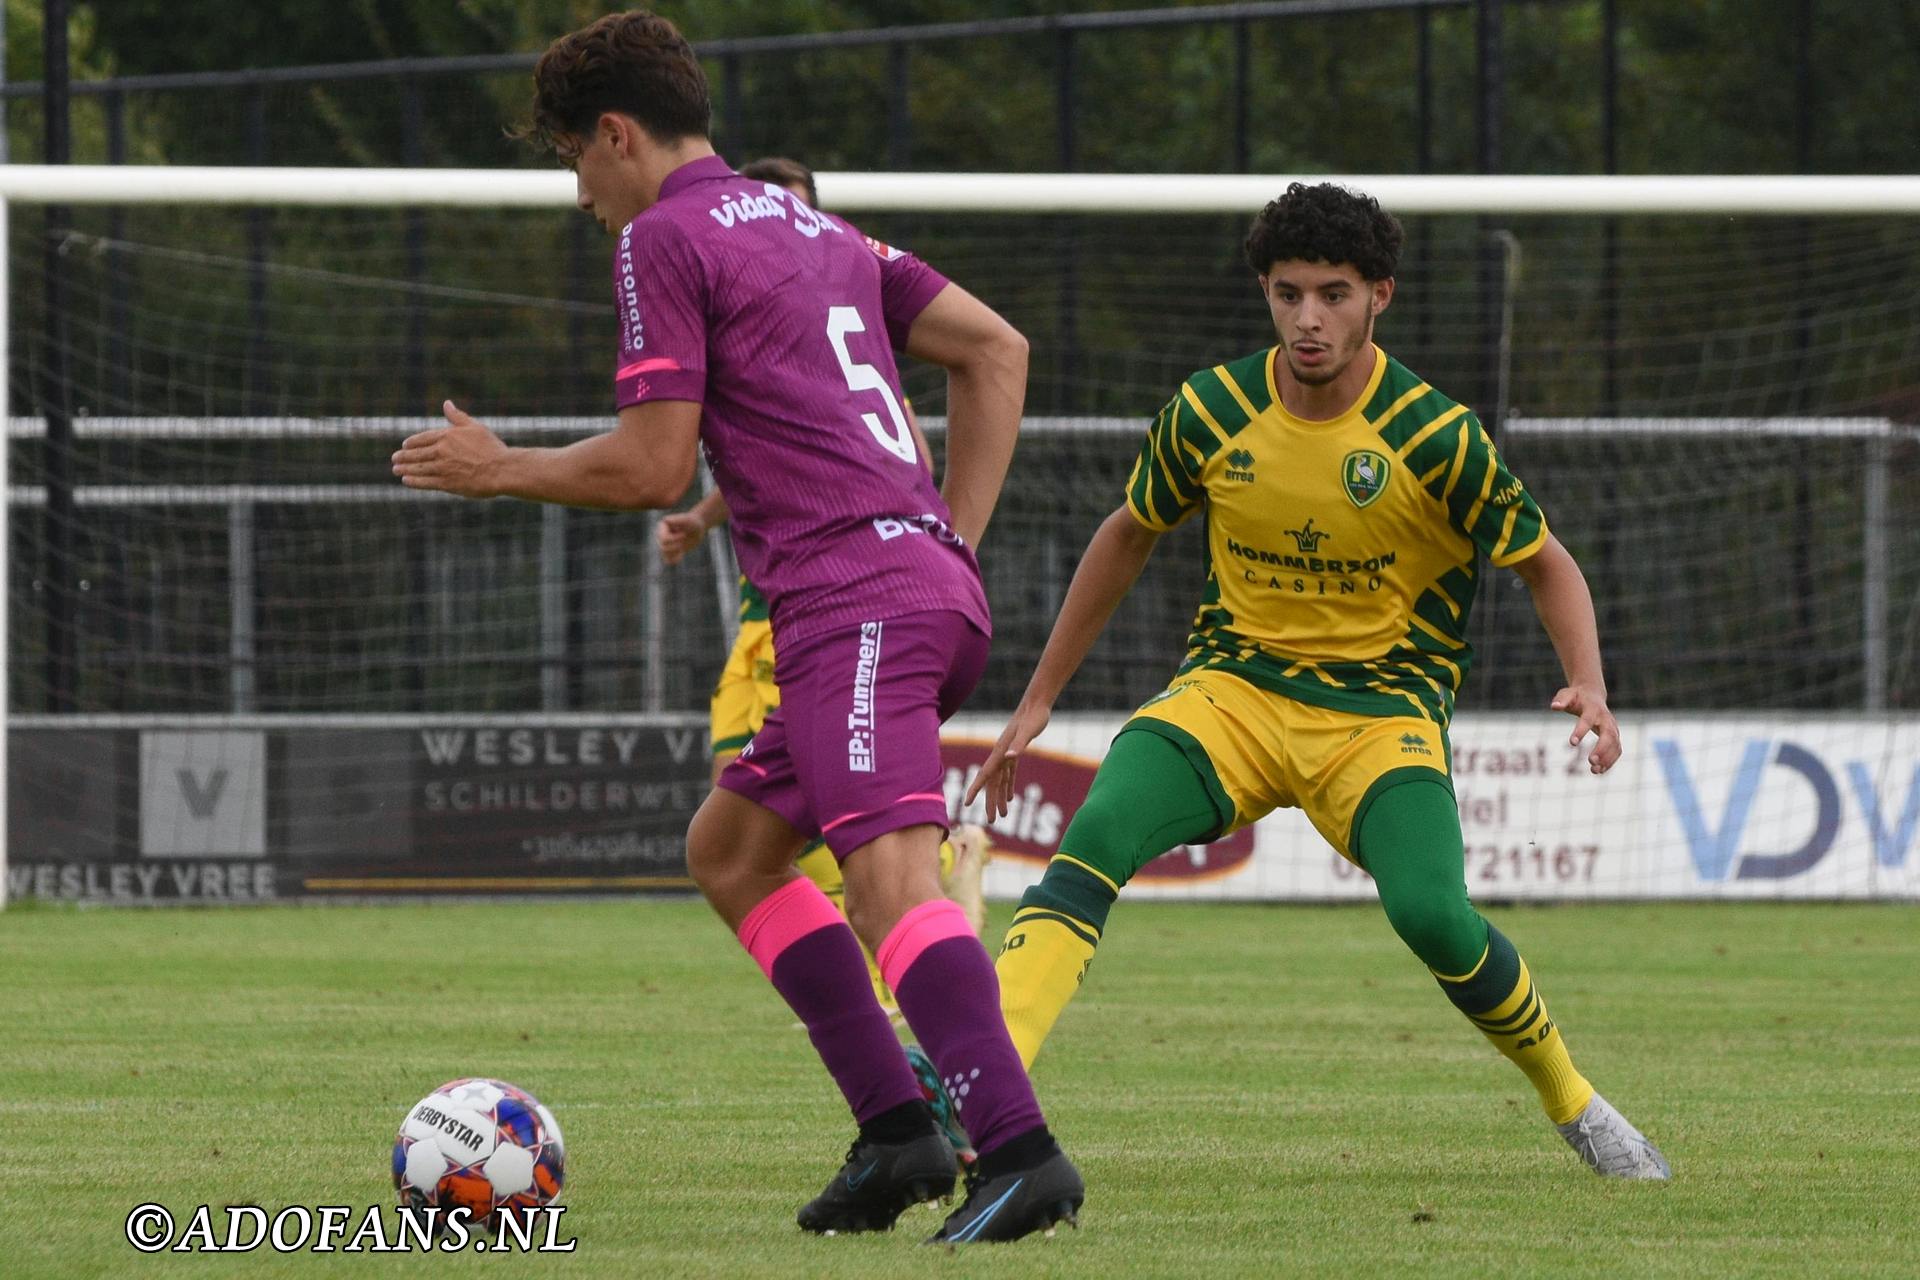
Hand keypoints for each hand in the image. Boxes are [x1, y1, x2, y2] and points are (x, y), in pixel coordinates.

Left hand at [391, 400, 509, 496]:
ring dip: (405, 469)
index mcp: (447, 435)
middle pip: (417, 453)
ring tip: (396, 470)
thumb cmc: (491, 448)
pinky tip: (406, 481)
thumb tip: (446, 403)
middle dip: (403, 456)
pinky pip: (425, 482)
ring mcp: (443, 467)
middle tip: (394, 459)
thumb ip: (457, 416)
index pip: (423, 438)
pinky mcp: (447, 483)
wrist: (501, 469)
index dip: (412, 442)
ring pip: (418, 468)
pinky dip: (414, 481)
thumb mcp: (474, 427)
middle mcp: (441, 451)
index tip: (404, 446)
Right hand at [655, 511, 708, 564]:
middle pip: (664, 548)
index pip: (664, 539)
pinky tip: (681, 554)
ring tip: (683, 545)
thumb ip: (677, 519)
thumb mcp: (687, 520)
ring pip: (665, 554)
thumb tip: (665, 519)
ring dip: (676, 552)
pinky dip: (674, 559)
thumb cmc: (693, 522)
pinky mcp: (671, 550)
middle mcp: (661, 535)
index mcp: (662, 527)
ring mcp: (666, 543)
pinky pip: (668, 560)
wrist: (698, 528)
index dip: (675, 539)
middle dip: (676, 546)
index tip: (684, 534)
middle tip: (685, 539)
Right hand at [963, 701, 1051, 821]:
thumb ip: (1018, 745)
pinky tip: (1010, 798)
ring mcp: (1007, 754)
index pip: (985, 775)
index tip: (967, 804)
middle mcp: (1000, 755)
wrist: (1037, 704)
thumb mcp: (1028, 731)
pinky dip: (1009, 786)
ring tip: (1002, 816)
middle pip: (992, 783)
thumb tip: (1009, 757)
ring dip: (1000, 798)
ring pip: (1000, 781)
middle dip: (991, 802)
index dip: (975, 790)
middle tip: (992, 821)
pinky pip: (1009, 774)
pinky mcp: (1015, 752)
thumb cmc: (1034, 716)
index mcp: (1000, 752)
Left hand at [1552, 684, 1620, 774]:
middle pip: (1608, 734)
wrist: (1593, 694)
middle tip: (1591, 761)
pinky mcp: (1615, 736)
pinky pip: (1617, 749)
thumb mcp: (1567, 694)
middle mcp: (1606, 719)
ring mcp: (1613, 727)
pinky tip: (1600, 771)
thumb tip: (1554, 706)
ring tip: (1595, 771)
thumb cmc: (1576, 696)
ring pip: (1615, 744)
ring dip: (1607, 758)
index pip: (1587, 720)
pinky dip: (1610, 760)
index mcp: (1593, 708)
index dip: (1580, 731)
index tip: (1571, 743)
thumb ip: (1561, 700)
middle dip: (1601, 749)